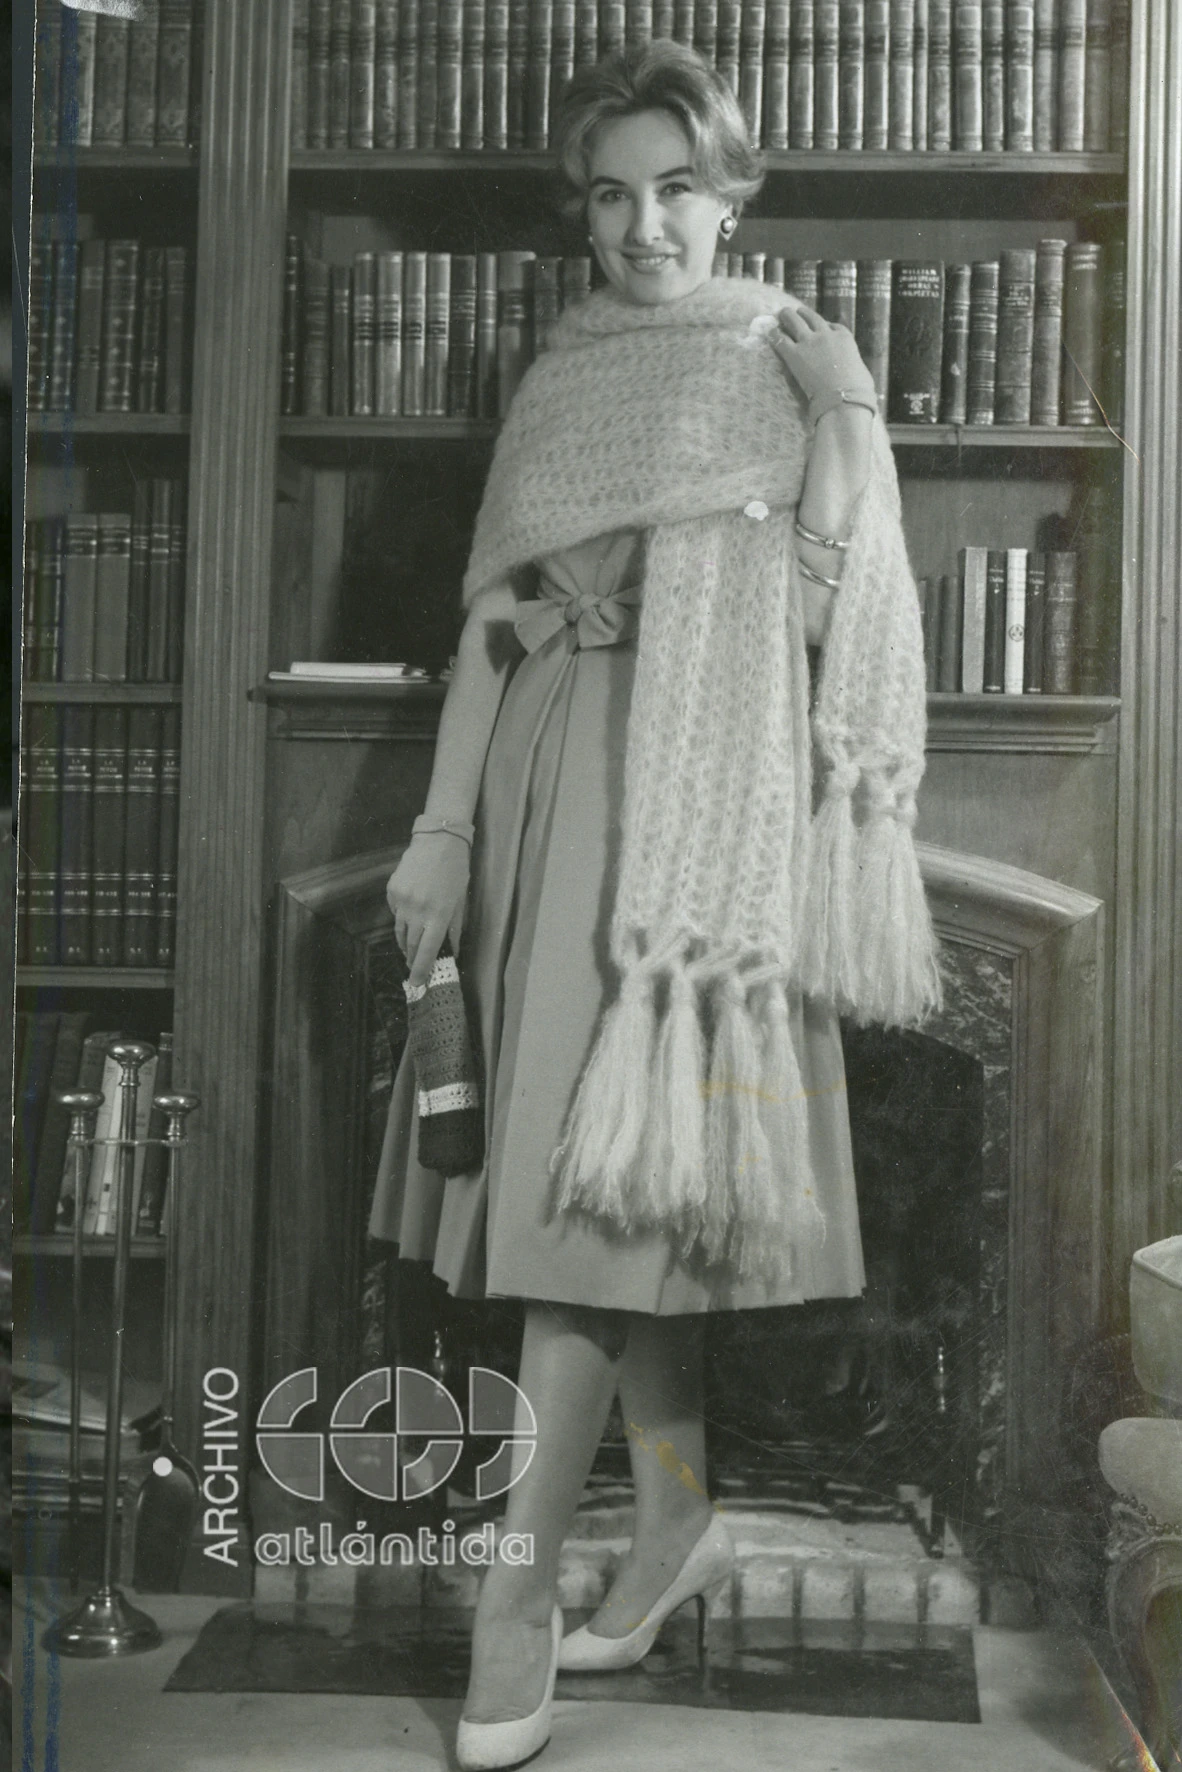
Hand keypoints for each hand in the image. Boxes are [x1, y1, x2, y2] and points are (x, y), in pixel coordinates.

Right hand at [386, 832, 470, 988]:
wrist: (437, 841)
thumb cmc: (455, 871)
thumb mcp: (461, 901)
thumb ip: (454, 929)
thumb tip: (452, 952)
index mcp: (439, 915)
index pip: (428, 951)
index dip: (421, 969)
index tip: (417, 982)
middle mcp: (418, 910)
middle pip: (411, 944)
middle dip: (412, 959)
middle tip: (414, 967)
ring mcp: (402, 900)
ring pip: (400, 931)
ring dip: (405, 943)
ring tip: (410, 948)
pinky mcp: (392, 891)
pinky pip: (395, 913)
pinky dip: (402, 919)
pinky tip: (410, 913)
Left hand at [769, 302, 876, 409]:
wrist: (843, 397)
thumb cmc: (857, 389)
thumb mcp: (861, 370)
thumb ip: (854, 366)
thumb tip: (857, 375)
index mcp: (844, 337)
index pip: (831, 325)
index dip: (822, 325)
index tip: (816, 326)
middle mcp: (826, 334)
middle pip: (811, 317)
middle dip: (802, 314)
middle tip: (794, 313)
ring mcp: (809, 342)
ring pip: (794, 321)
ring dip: (786, 316)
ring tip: (781, 314)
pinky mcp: (795, 354)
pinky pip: (781, 339)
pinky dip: (775, 335)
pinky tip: (770, 333)